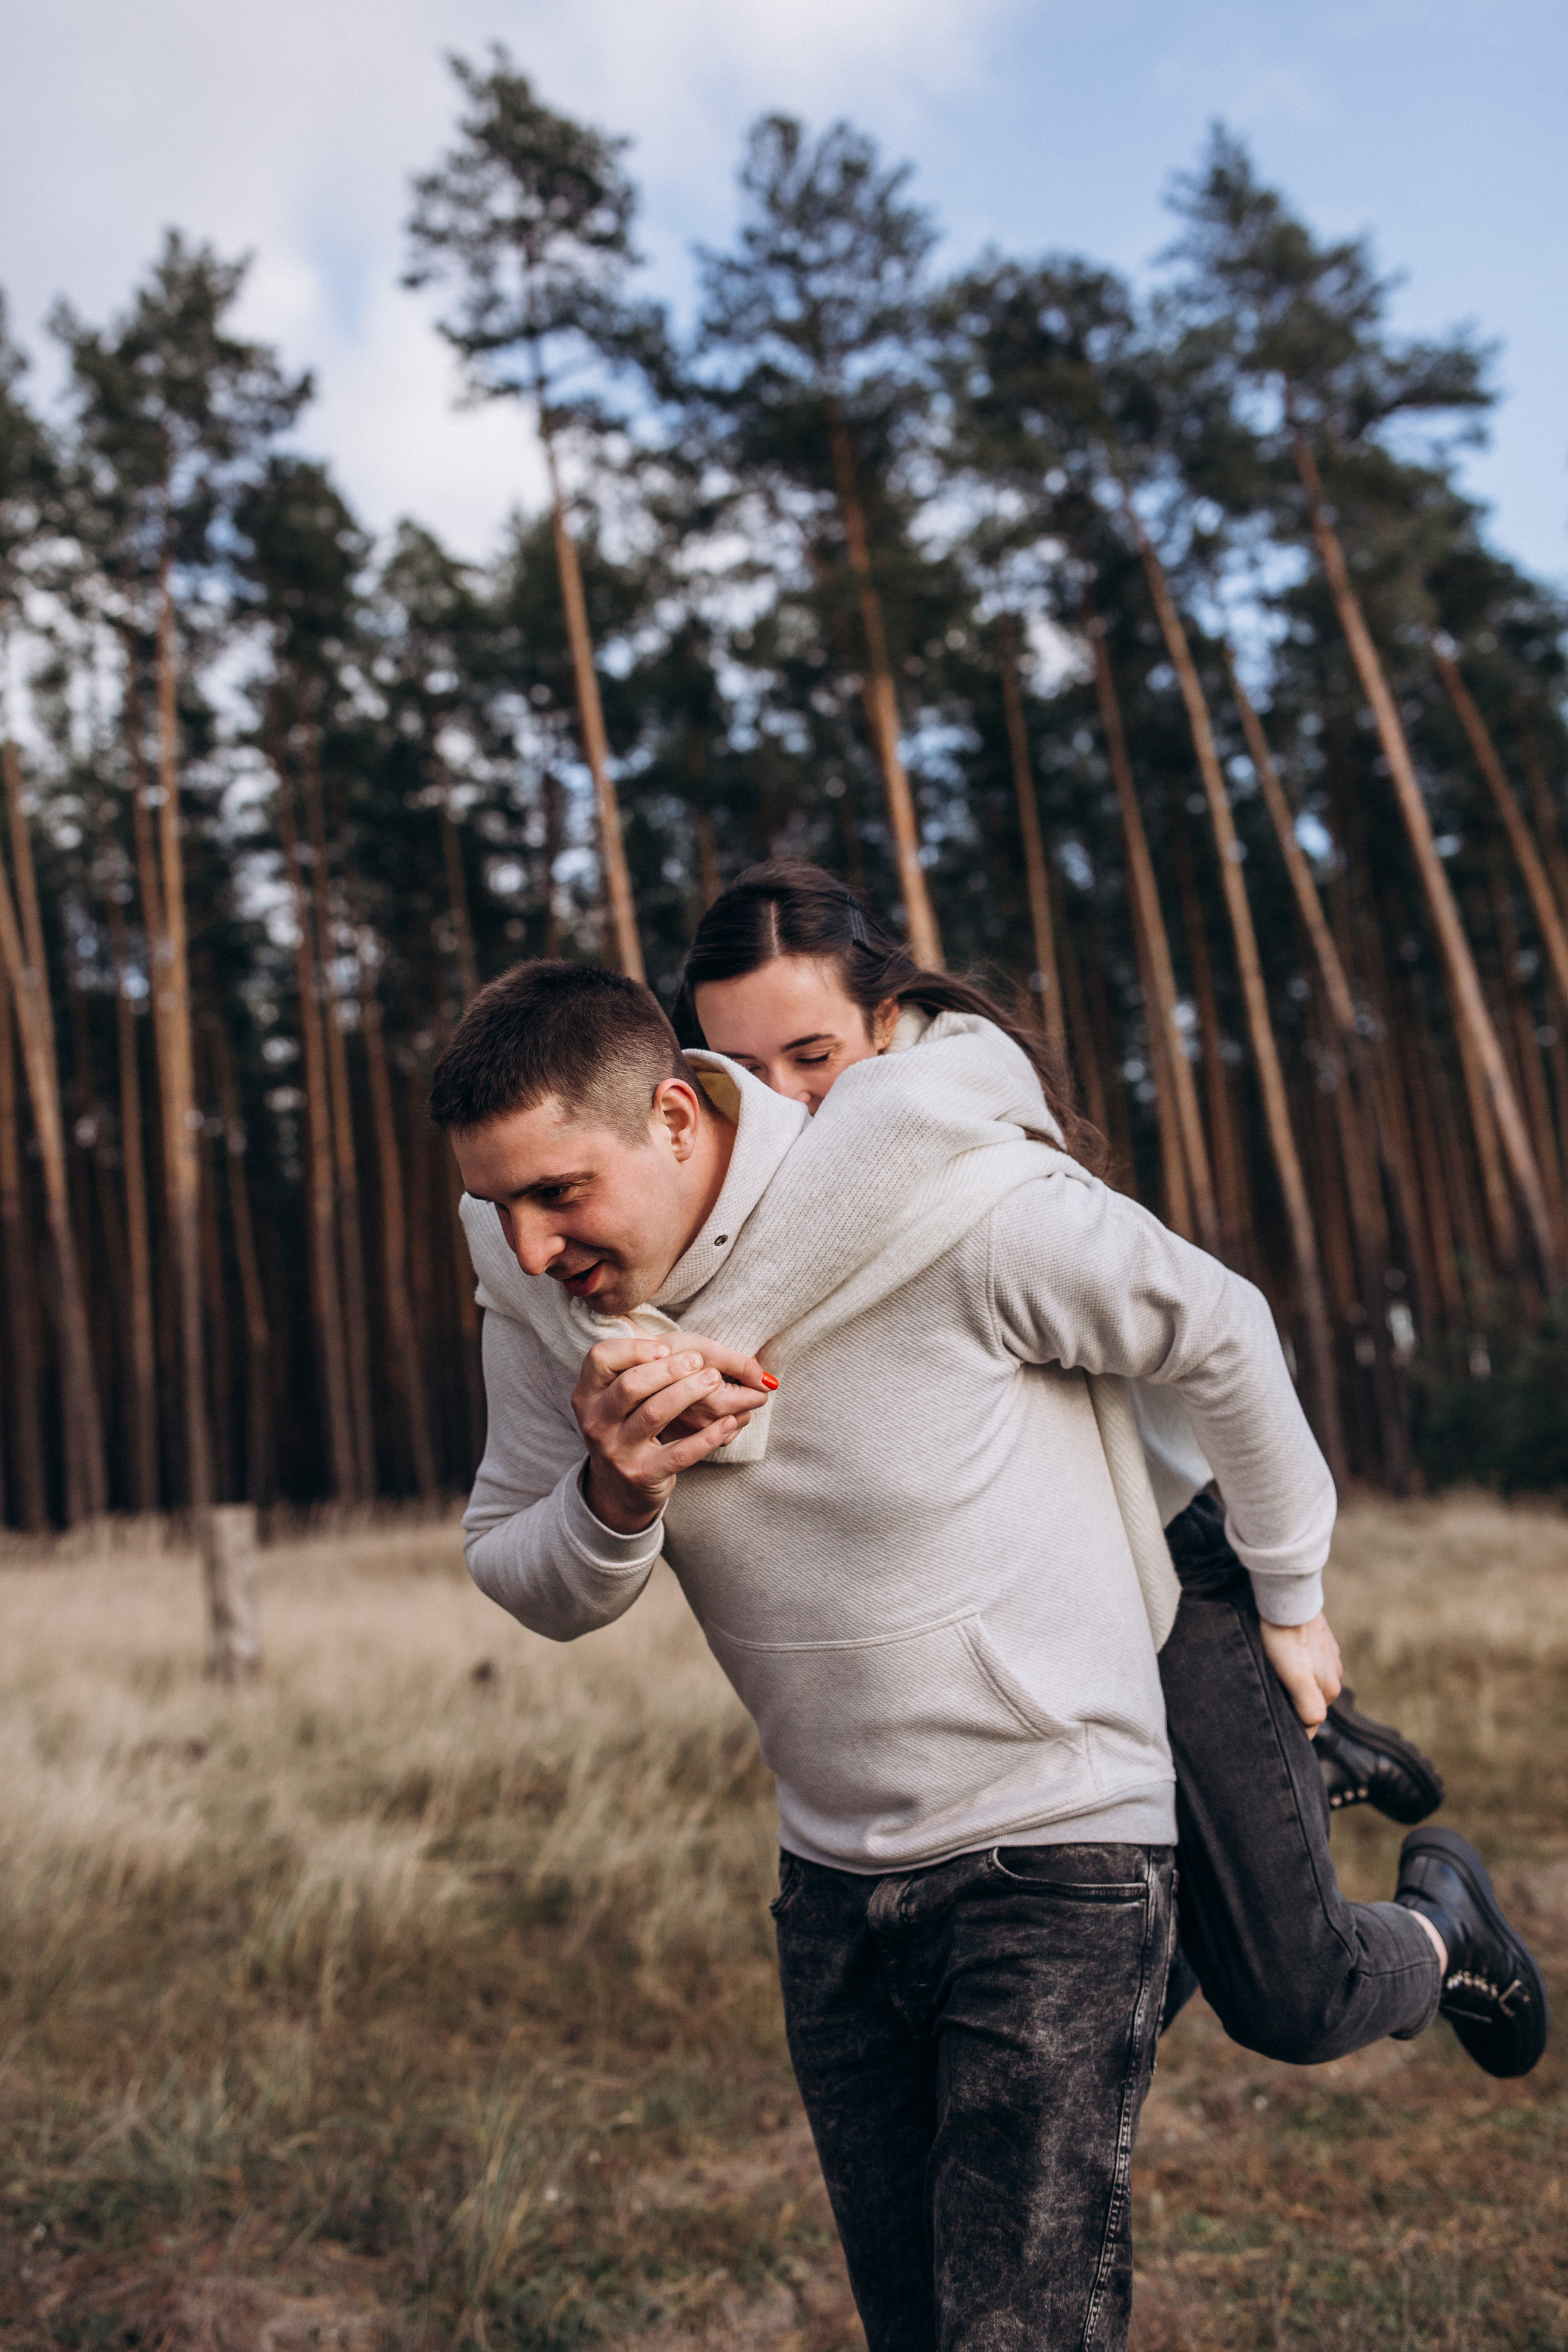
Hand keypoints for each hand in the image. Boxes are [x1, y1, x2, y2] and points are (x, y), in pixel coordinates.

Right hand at [572, 1337, 751, 1534]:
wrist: (618, 1490)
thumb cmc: (624, 1430)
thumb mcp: (613, 1402)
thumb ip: (630, 1372)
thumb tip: (675, 1344)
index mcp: (586, 1397)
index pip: (600, 1358)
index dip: (634, 1348)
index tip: (665, 1346)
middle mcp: (596, 1423)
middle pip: (631, 1384)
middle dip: (669, 1368)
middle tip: (698, 1360)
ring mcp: (617, 1451)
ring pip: (655, 1413)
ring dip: (690, 1392)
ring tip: (714, 1380)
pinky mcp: (643, 1474)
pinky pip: (680, 1452)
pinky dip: (708, 1436)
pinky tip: (728, 1422)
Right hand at [657, 1331, 775, 1439]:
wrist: (633, 1366)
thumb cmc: (673, 1350)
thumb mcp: (710, 1350)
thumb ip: (743, 1367)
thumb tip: (772, 1384)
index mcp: (714, 1401)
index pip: (757, 1396)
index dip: (751, 1378)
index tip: (732, 1367)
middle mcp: (704, 1423)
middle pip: (747, 1412)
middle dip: (742, 1394)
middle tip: (721, 1374)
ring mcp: (692, 1433)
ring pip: (732, 1425)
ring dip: (733, 1409)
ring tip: (713, 1387)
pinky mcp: (684, 1437)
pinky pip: (714, 1436)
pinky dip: (719, 1421)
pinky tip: (709, 1404)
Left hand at [1259, 1610, 1343, 1732]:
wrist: (1286, 1598)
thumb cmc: (1284, 1639)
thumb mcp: (1297, 1679)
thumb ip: (1309, 1708)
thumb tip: (1310, 1732)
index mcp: (1330, 1690)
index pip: (1310, 1721)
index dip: (1291, 1721)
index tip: (1274, 1714)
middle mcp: (1335, 1676)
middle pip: (1310, 1701)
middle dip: (1292, 1701)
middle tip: (1269, 1691)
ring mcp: (1329, 1657)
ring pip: (1308, 1681)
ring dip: (1293, 1682)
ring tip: (1272, 1671)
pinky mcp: (1321, 1641)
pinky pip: (1308, 1662)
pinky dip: (1296, 1664)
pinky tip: (1281, 1655)